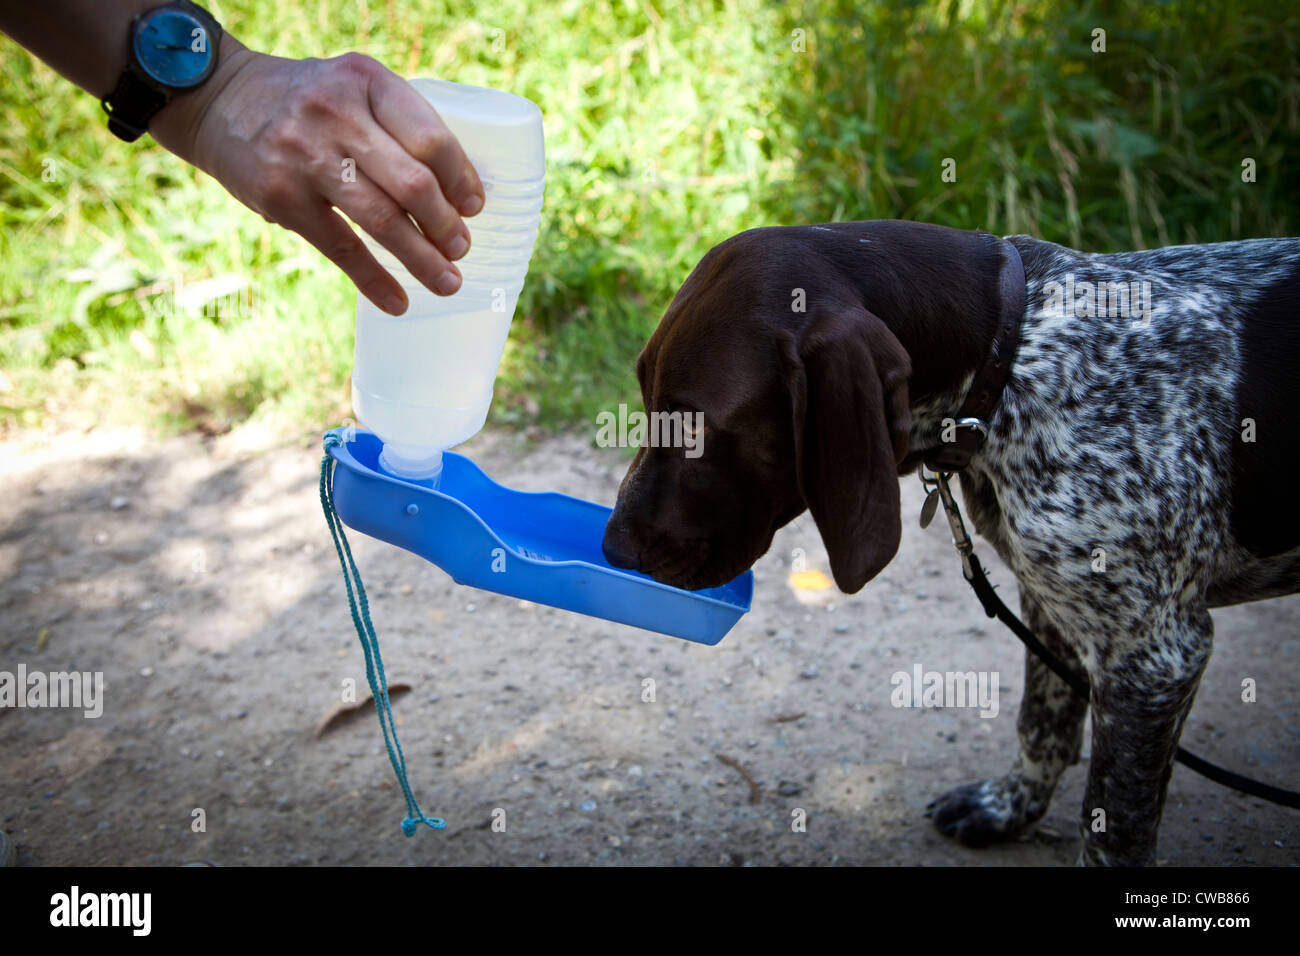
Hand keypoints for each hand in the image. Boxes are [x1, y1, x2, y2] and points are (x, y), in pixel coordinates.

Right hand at [151, 43, 484, 314]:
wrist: (217, 98)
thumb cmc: (306, 102)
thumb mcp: (352, 88)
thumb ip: (395, 126)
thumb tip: (454, 196)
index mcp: (367, 81)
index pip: (431, 138)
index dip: (461, 180)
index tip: (474, 207)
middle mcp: (337, 113)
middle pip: (412, 183)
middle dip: (445, 225)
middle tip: (461, 249)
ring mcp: (305, 156)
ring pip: (382, 220)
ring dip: (422, 259)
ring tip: (447, 282)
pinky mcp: (280, 197)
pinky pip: (341, 248)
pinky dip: (375, 281)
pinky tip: (397, 302)